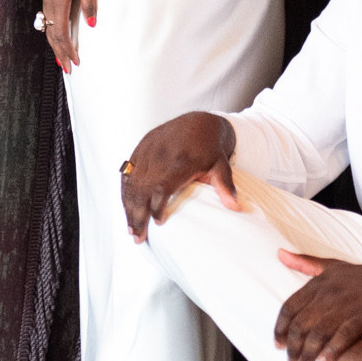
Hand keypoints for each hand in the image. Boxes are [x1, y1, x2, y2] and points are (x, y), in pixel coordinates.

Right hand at [39, 0, 97, 71]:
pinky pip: (48, 19)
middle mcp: (50, 3)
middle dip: (60, 54)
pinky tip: (57, 34)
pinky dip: (53, 33)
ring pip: (49, 29)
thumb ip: (89, 2)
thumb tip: (91, 24)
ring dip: (55, 45)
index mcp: (59, 2)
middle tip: (67, 70)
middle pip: (53, 36)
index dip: (68, 51)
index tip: (75, 63)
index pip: (62, 35)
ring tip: (62, 57)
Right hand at [121, 113, 238, 242]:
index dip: (158, 205)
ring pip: (132, 182)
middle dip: (138, 214)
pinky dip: (125, 193)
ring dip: (128, 208)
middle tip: (138, 238)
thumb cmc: (211, 149)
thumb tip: (236, 207)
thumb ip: (226, 186)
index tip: (159, 223)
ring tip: (131, 231)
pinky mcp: (140, 149)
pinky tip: (126, 210)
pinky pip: (128, 173)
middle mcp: (161, 154)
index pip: (162, 186)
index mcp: (181, 160)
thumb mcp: (222, 166)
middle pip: (142, 188)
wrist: (199, 122)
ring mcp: (148, 150)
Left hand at [272, 251, 361, 360]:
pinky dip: (331, 351)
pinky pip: (343, 336)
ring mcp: (346, 306)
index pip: (290, 308)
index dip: (280, 329)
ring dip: (307, 354)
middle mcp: (328, 295)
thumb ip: (305, 263)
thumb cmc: (361, 276)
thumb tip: (280, 253)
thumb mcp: (331, 266)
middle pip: (301, 324)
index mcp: (318, 284)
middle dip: (292, 347)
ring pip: (318, 333)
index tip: (278, 344)